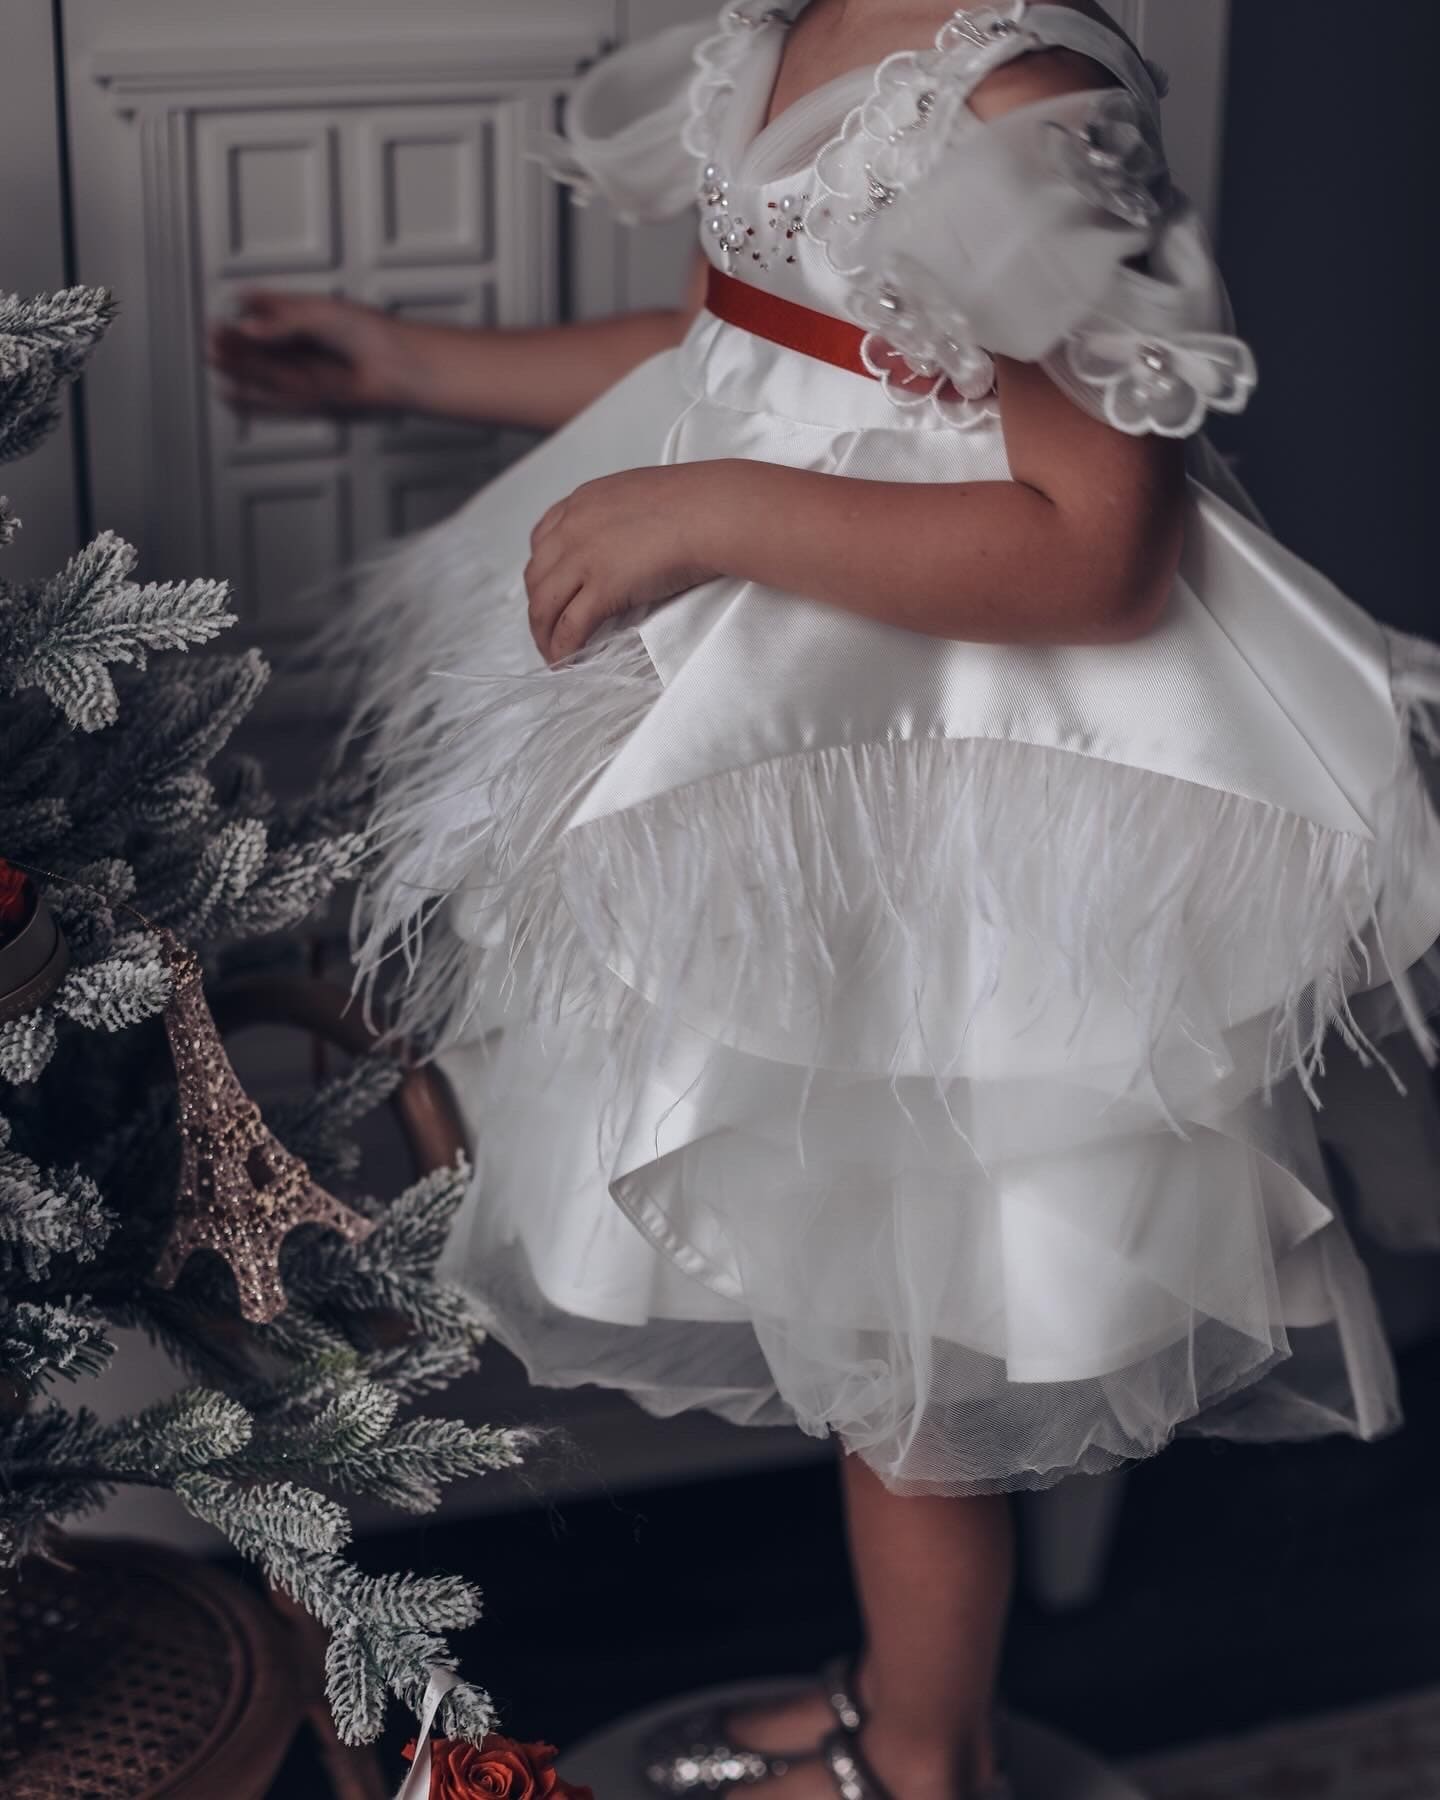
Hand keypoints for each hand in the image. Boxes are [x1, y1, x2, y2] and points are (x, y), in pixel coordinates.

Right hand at [207, 291, 417, 418]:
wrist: (397, 367)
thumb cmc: (370, 333)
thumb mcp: (318, 315)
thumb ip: (281, 322)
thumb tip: (247, 326)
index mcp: (312, 316)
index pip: (273, 309)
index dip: (250, 306)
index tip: (230, 301)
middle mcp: (309, 347)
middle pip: (263, 345)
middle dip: (236, 340)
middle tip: (212, 334)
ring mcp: (309, 374)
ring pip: (264, 371)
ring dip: (238, 364)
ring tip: (212, 355)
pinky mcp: (313, 400)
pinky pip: (275, 401)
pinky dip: (252, 400)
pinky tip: (230, 394)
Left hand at [525, 466, 724, 664]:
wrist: (714, 511)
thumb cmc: (699, 505)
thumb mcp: (645, 500)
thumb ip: (624, 522)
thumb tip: (628, 550)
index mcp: (585, 501)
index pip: (542, 539)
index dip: (542, 572)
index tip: (549, 591)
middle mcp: (574, 527)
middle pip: (536, 577)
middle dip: (538, 608)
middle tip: (549, 630)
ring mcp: (584, 558)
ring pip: (543, 606)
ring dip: (544, 635)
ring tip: (553, 654)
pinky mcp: (602, 588)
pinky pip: (569, 628)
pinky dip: (561, 650)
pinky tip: (564, 663)